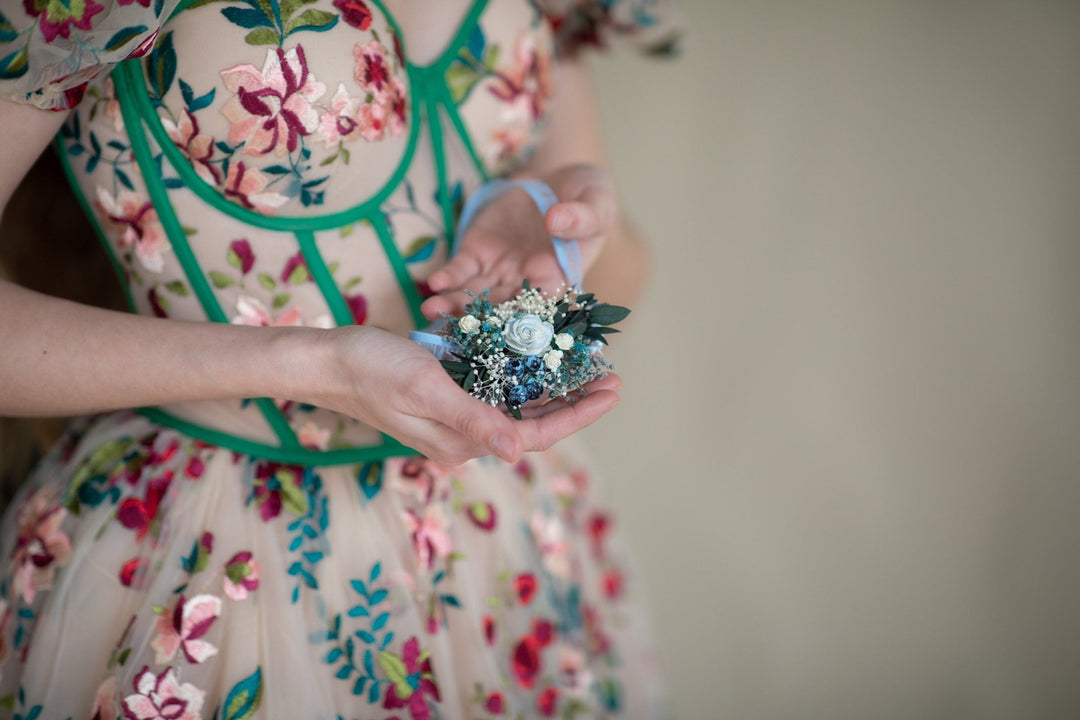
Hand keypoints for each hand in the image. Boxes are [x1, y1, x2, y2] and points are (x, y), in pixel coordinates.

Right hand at [304, 326, 620, 465]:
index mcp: (462, 442)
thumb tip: (519, 453)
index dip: (578, 415)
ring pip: (519, 404)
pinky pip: (497, 386)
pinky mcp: (450, 392)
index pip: (535, 436)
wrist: (329, 360)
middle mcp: (465, 434)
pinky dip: (525, 371)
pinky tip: (546, 353)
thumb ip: (473, 421)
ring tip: (590, 365)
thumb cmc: (373, 372)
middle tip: (613, 375)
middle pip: (533, 422)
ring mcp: (457, 414)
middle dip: (575, 400)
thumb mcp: (426, 390)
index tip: (612, 391)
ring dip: (555, 386)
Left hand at [421, 164, 616, 318]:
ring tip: (432, 311)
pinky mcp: (477, 252)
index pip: (540, 311)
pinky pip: (460, 269)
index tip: (504, 334)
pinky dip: (447, 277)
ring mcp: (498, 270)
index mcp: (559, 282)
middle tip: (455, 331)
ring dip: (453, 305)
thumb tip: (557, 221)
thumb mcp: (596, 203)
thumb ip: (583, 217)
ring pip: (474, 295)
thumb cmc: (587, 198)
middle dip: (477, 323)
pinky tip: (434, 283)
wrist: (557, 179)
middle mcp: (525, 284)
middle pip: (500, 311)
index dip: (522, 325)